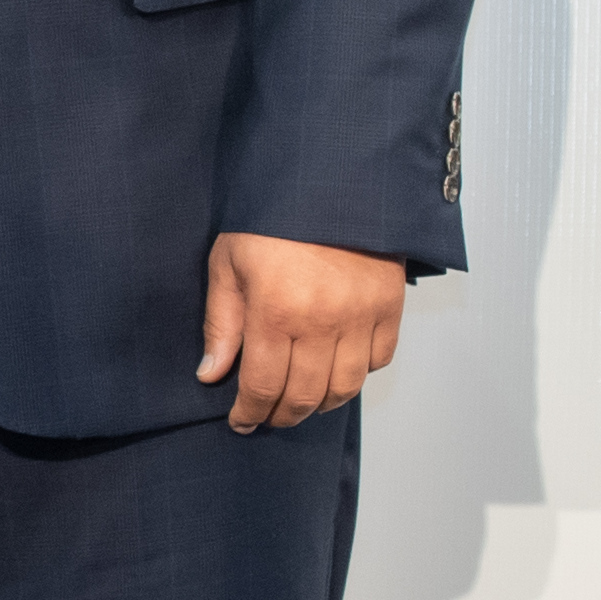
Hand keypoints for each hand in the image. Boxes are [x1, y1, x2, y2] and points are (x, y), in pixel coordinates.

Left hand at [198, 231, 405, 432]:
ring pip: (345, 388)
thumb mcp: (228, 263)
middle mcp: (322, 321)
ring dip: (321, 404)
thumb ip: (222, 324)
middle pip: (305, 397)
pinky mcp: (389, 305)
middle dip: (282, 416)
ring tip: (302, 400)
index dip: (250, 413)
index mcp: (275, 311)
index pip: (262, 386)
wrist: (328, 177)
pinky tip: (336, 367)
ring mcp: (360, 315)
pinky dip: (358, 373)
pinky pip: (378, 360)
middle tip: (269, 416)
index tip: (241, 422)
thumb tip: (211, 375)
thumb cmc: (271, 218)